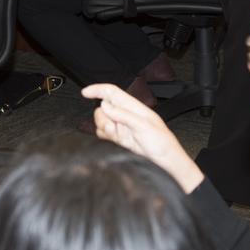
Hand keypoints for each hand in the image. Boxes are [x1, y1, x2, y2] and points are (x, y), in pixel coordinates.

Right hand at [81, 84, 204, 192]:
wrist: (164, 160)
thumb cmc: (161, 141)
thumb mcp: (143, 126)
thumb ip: (123, 115)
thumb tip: (105, 105)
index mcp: (132, 106)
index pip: (112, 92)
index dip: (97, 89)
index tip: (85, 92)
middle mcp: (125, 114)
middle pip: (102, 108)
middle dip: (102, 118)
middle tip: (111, 128)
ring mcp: (121, 126)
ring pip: (101, 121)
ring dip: (104, 128)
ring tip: (116, 136)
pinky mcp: (119, 138)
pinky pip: (103, 133)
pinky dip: (104, 136)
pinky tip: (115, 141)